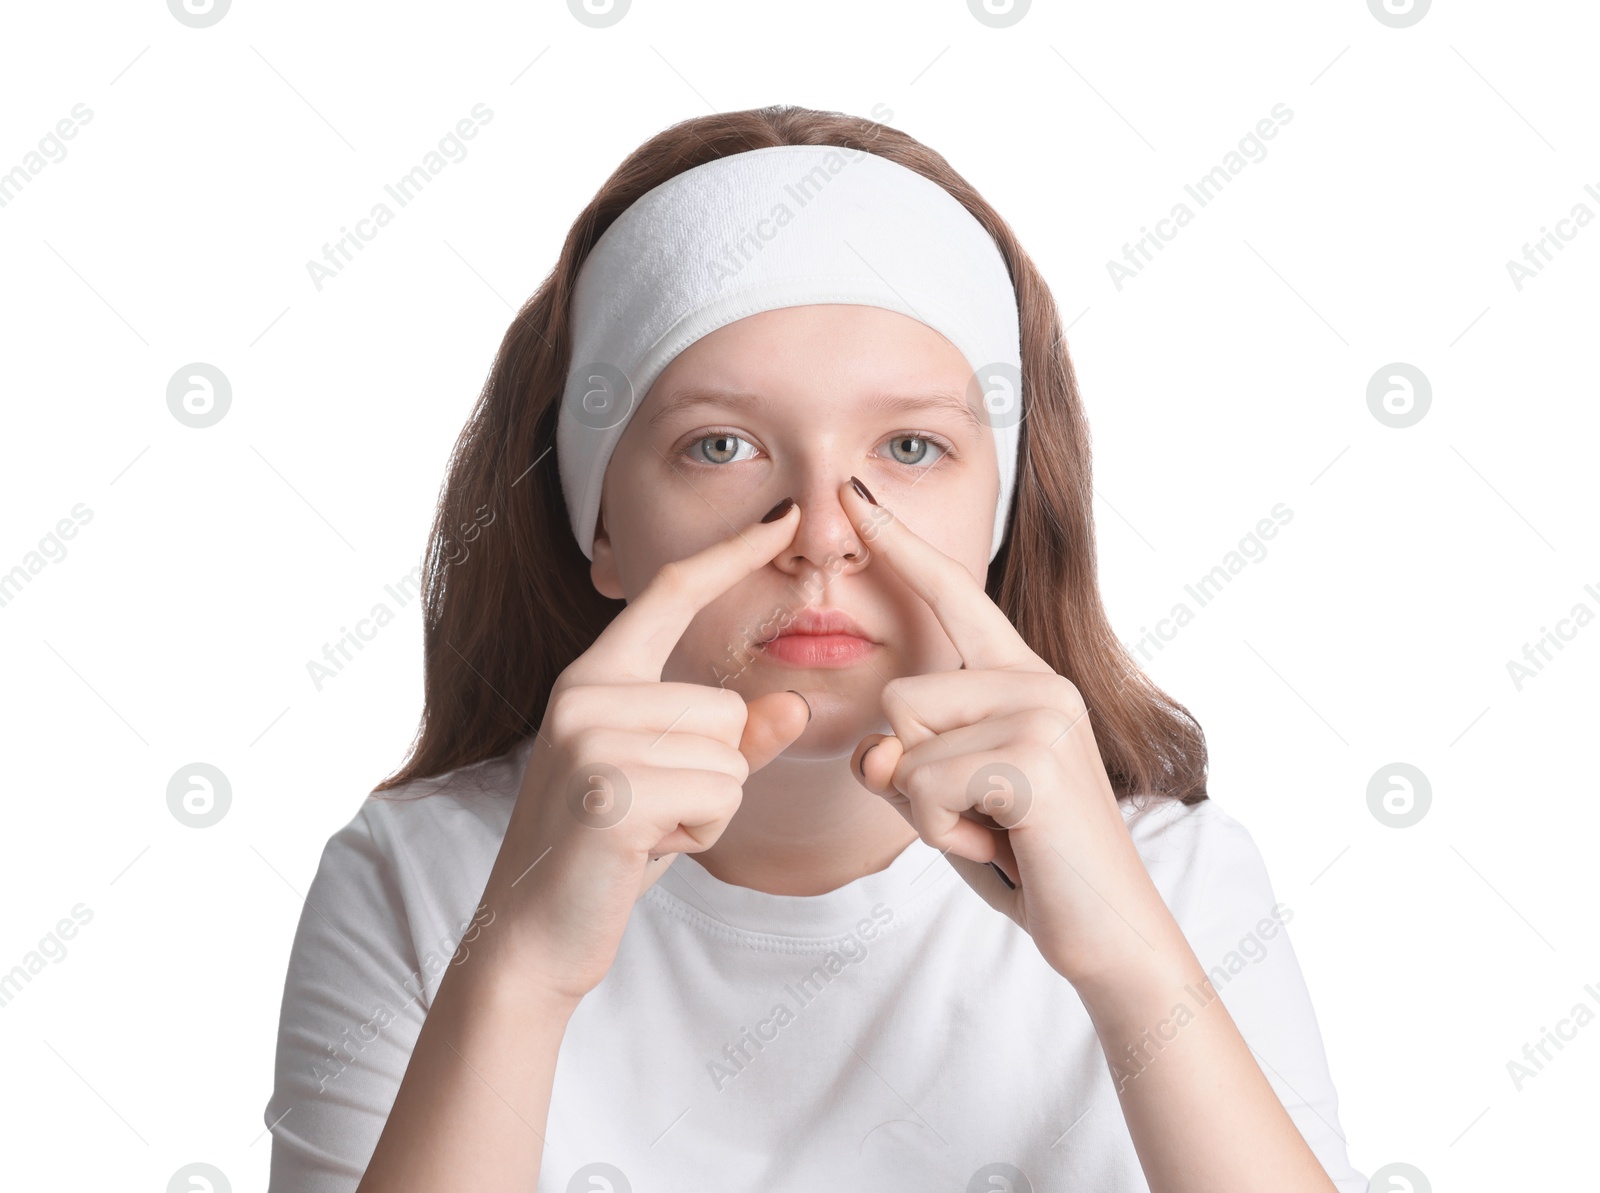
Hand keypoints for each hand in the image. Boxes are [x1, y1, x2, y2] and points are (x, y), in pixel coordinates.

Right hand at [476, 504, 812, 1003]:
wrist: (533, 934)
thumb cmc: (607, 853)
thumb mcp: (672, 783)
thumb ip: (732, 740)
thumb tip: (794, 704)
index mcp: (594, 678)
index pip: (670, 596)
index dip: (730, 553)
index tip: (783, 517)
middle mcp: (584, 695)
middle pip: (725, 706)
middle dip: (716, 772)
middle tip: (654, 811)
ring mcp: (589, 739)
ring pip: (728, 753)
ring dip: (709, 806)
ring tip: (648, 830)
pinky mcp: (610, 790)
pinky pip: (719, 794)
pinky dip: (702, 832)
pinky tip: (647, 850)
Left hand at [840, 479, 1168, 986]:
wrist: (1108, 929)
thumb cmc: (1024, 856)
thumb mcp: (947, 797)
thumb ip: (902, 761)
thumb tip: (877, 753)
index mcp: (1021, 676)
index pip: (953, 596)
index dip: (901, 545)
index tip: (853, 491)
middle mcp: (1036, 679)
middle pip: (898, 698)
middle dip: (912, 777)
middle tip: (980, 815)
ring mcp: (1041, 712)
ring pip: (903, 745)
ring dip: (926, 811)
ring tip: (993, 830)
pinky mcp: (1033, 759)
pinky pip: (921, 788)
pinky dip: (942, 834)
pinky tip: (1003, 846)